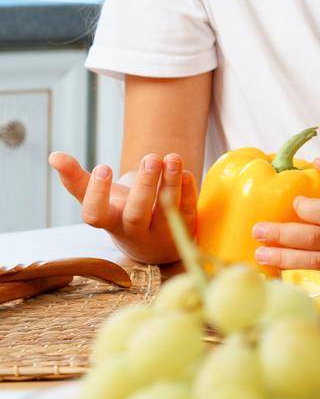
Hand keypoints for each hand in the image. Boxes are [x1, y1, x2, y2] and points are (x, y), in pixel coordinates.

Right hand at [49, 151, 197, 265]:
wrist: (156, 243)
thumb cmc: (121, 213)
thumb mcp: (101, 200)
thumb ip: (78, 180)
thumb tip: (53, 155)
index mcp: (109, 223)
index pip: (96, 215)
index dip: (98, 194)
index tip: (103, 166)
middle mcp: (134, 230)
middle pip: (137, 213)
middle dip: (144, 185)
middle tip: (150, 157)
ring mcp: (161, 231)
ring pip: (167, 210)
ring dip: (171, 182)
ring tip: (172, 157)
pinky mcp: (186, 226)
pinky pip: (188, 209)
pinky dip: (187, 189)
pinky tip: (184, 171)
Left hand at [251, 154, 319, 278]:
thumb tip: (318, 162)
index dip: (308, 209)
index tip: (293, 202)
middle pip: (317, 238)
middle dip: (284, 235)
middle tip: (258, 230)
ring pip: (315, 261)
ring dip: (284, 258)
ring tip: (260, 253)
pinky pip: (316, 278)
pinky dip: (293, 274)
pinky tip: (274, 270)